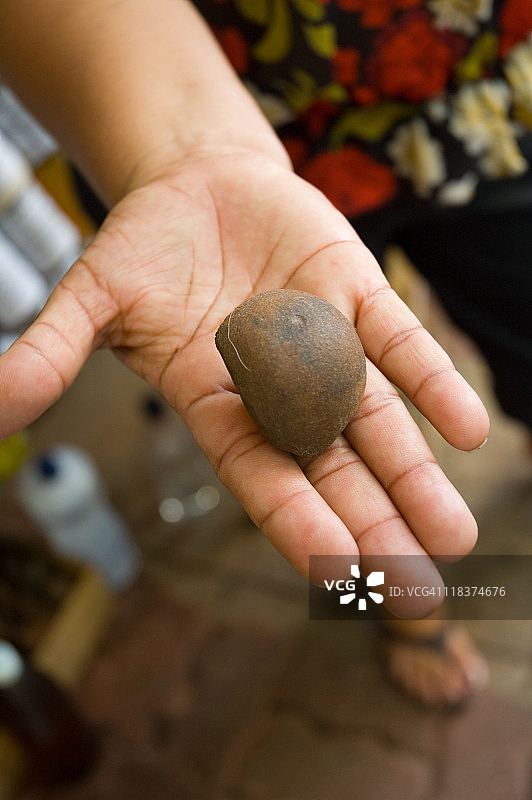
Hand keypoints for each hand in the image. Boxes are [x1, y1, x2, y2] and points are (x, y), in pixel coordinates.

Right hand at [0, 151, 488, 615]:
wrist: (196, 182)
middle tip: (416, 593)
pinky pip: (399, 342)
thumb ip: (54, 351)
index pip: (261, 476)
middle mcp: (280, 389)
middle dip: (374, 526)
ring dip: (417, 475)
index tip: (337, 574)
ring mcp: (324, 343)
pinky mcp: (355, 293)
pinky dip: (431, 380)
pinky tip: (469, 428)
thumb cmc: (143, 249)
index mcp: (218, 403)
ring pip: (377, 419)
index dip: (296, 522)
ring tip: (454, 537)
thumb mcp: (92, 297)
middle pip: (330, 469)